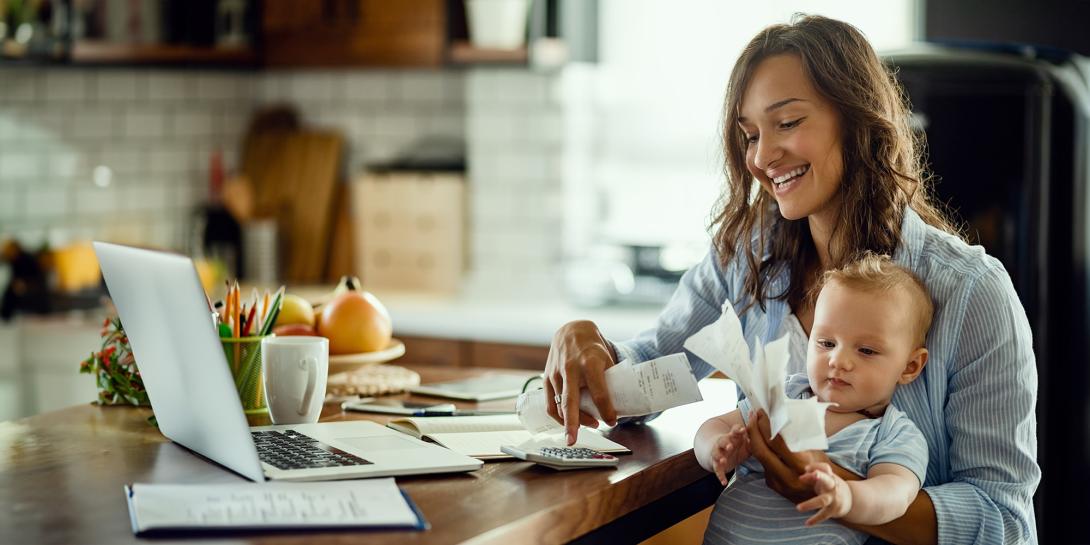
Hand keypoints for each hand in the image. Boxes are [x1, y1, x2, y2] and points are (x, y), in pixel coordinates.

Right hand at [543, 320, 617, 444]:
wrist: (571, 331)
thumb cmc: (592, 348)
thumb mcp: (607, 359)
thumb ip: (610, 380)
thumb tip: (620, 405)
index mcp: (589, 363)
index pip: (599, 391)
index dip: (606, 409)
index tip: (613, 421)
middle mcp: (570, 368)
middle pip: (570, 400)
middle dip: (572, 423)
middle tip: (573, 441)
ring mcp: (556, 373)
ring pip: (560, 405)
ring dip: (571, 421)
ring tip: (585, 427)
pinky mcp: (547, 377)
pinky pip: (550, 403)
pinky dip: (558, 416)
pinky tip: (568, 423)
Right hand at [708, 424, 749, 484]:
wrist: (719, 451)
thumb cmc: (736, 446)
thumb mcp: (745, 443)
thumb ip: (754, 441)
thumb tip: (769, 440)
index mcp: (732, 436)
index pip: (734, 430)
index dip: (737, 430)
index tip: (743, 430)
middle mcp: (724, 443)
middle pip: (722, 441)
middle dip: (726, 443)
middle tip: (730, 446)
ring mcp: (719, 453)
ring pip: (716, 453)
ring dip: (719, 457)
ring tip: (723, 460)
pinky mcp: (716, 464)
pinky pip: (717, 470)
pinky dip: (720, 476)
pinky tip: (724, 482)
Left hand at [745, 410, 830, 502]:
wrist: (826, 493)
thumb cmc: (823, 465)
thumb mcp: (816, 450)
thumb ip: (799, 438)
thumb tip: (782, 416)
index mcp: (801, 465)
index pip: (776, 442)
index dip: (765, 425)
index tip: (761, 412)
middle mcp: (788, 476)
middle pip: (761, 451)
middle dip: (753, 430)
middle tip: (752, 414)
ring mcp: (779, 483)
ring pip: (759, 458)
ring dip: (753, 439)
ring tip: (753, 423)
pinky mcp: (773, 486)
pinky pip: (763, 465)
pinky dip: (760, 450)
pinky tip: (759, 439)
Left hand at [797, 462, 851, 524]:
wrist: (852, 499)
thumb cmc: (831, 485)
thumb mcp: (825, 477)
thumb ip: (814, 474)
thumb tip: (804, 472)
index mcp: (830, 476)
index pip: (825, 468)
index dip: (816, 466)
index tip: (806, 469)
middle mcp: (832, 486)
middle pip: (827, 480)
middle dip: (820, 476)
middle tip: (814, 474)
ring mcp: (833, 498)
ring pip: (822, 501)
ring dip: (810, 504)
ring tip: (798, 508)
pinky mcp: (833, 510)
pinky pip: (823, 515)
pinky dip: (815, 520)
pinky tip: (807, 523)